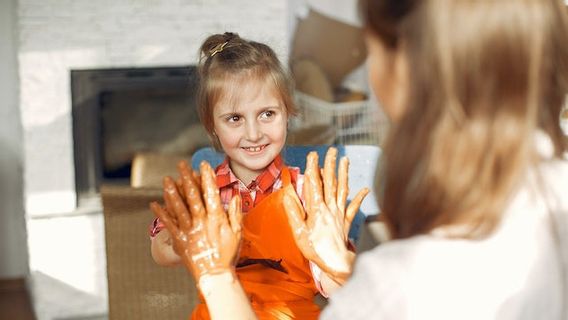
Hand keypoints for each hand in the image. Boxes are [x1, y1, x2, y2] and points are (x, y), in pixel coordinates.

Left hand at [150, 160, 241, 281]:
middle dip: (187, 178)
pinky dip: (161, 213)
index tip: (203, 165)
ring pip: (178, 207)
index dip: (207, 178)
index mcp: (216, 219)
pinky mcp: (180, 240)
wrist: (215, 275)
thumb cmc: (227, 255)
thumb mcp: (237, 233)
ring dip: (172, 192)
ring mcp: (189, 230)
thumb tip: (235, 197)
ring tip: (167, 179)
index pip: (211, 193)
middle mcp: (201, 222)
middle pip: (192, 196)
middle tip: (182, 165)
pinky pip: (168, 224)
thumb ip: (235, 214)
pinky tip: (154, 204)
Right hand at [283, 147, 368, 283]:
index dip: (312, 168)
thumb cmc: (315, 250)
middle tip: (331, 150)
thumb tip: (288, 195)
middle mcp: (330, 208)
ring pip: (342, 190)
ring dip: (343, 174)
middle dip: (330, 165)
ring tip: (345, 160)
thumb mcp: (299, 233)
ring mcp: (340, 214)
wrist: (335, 264)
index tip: (312, 155)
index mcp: (317, 210)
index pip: (314, 184)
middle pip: (330, 182)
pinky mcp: (346, 222)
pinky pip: (354, 208)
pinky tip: (365, 189)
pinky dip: (360, 198)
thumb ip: (294, 213)